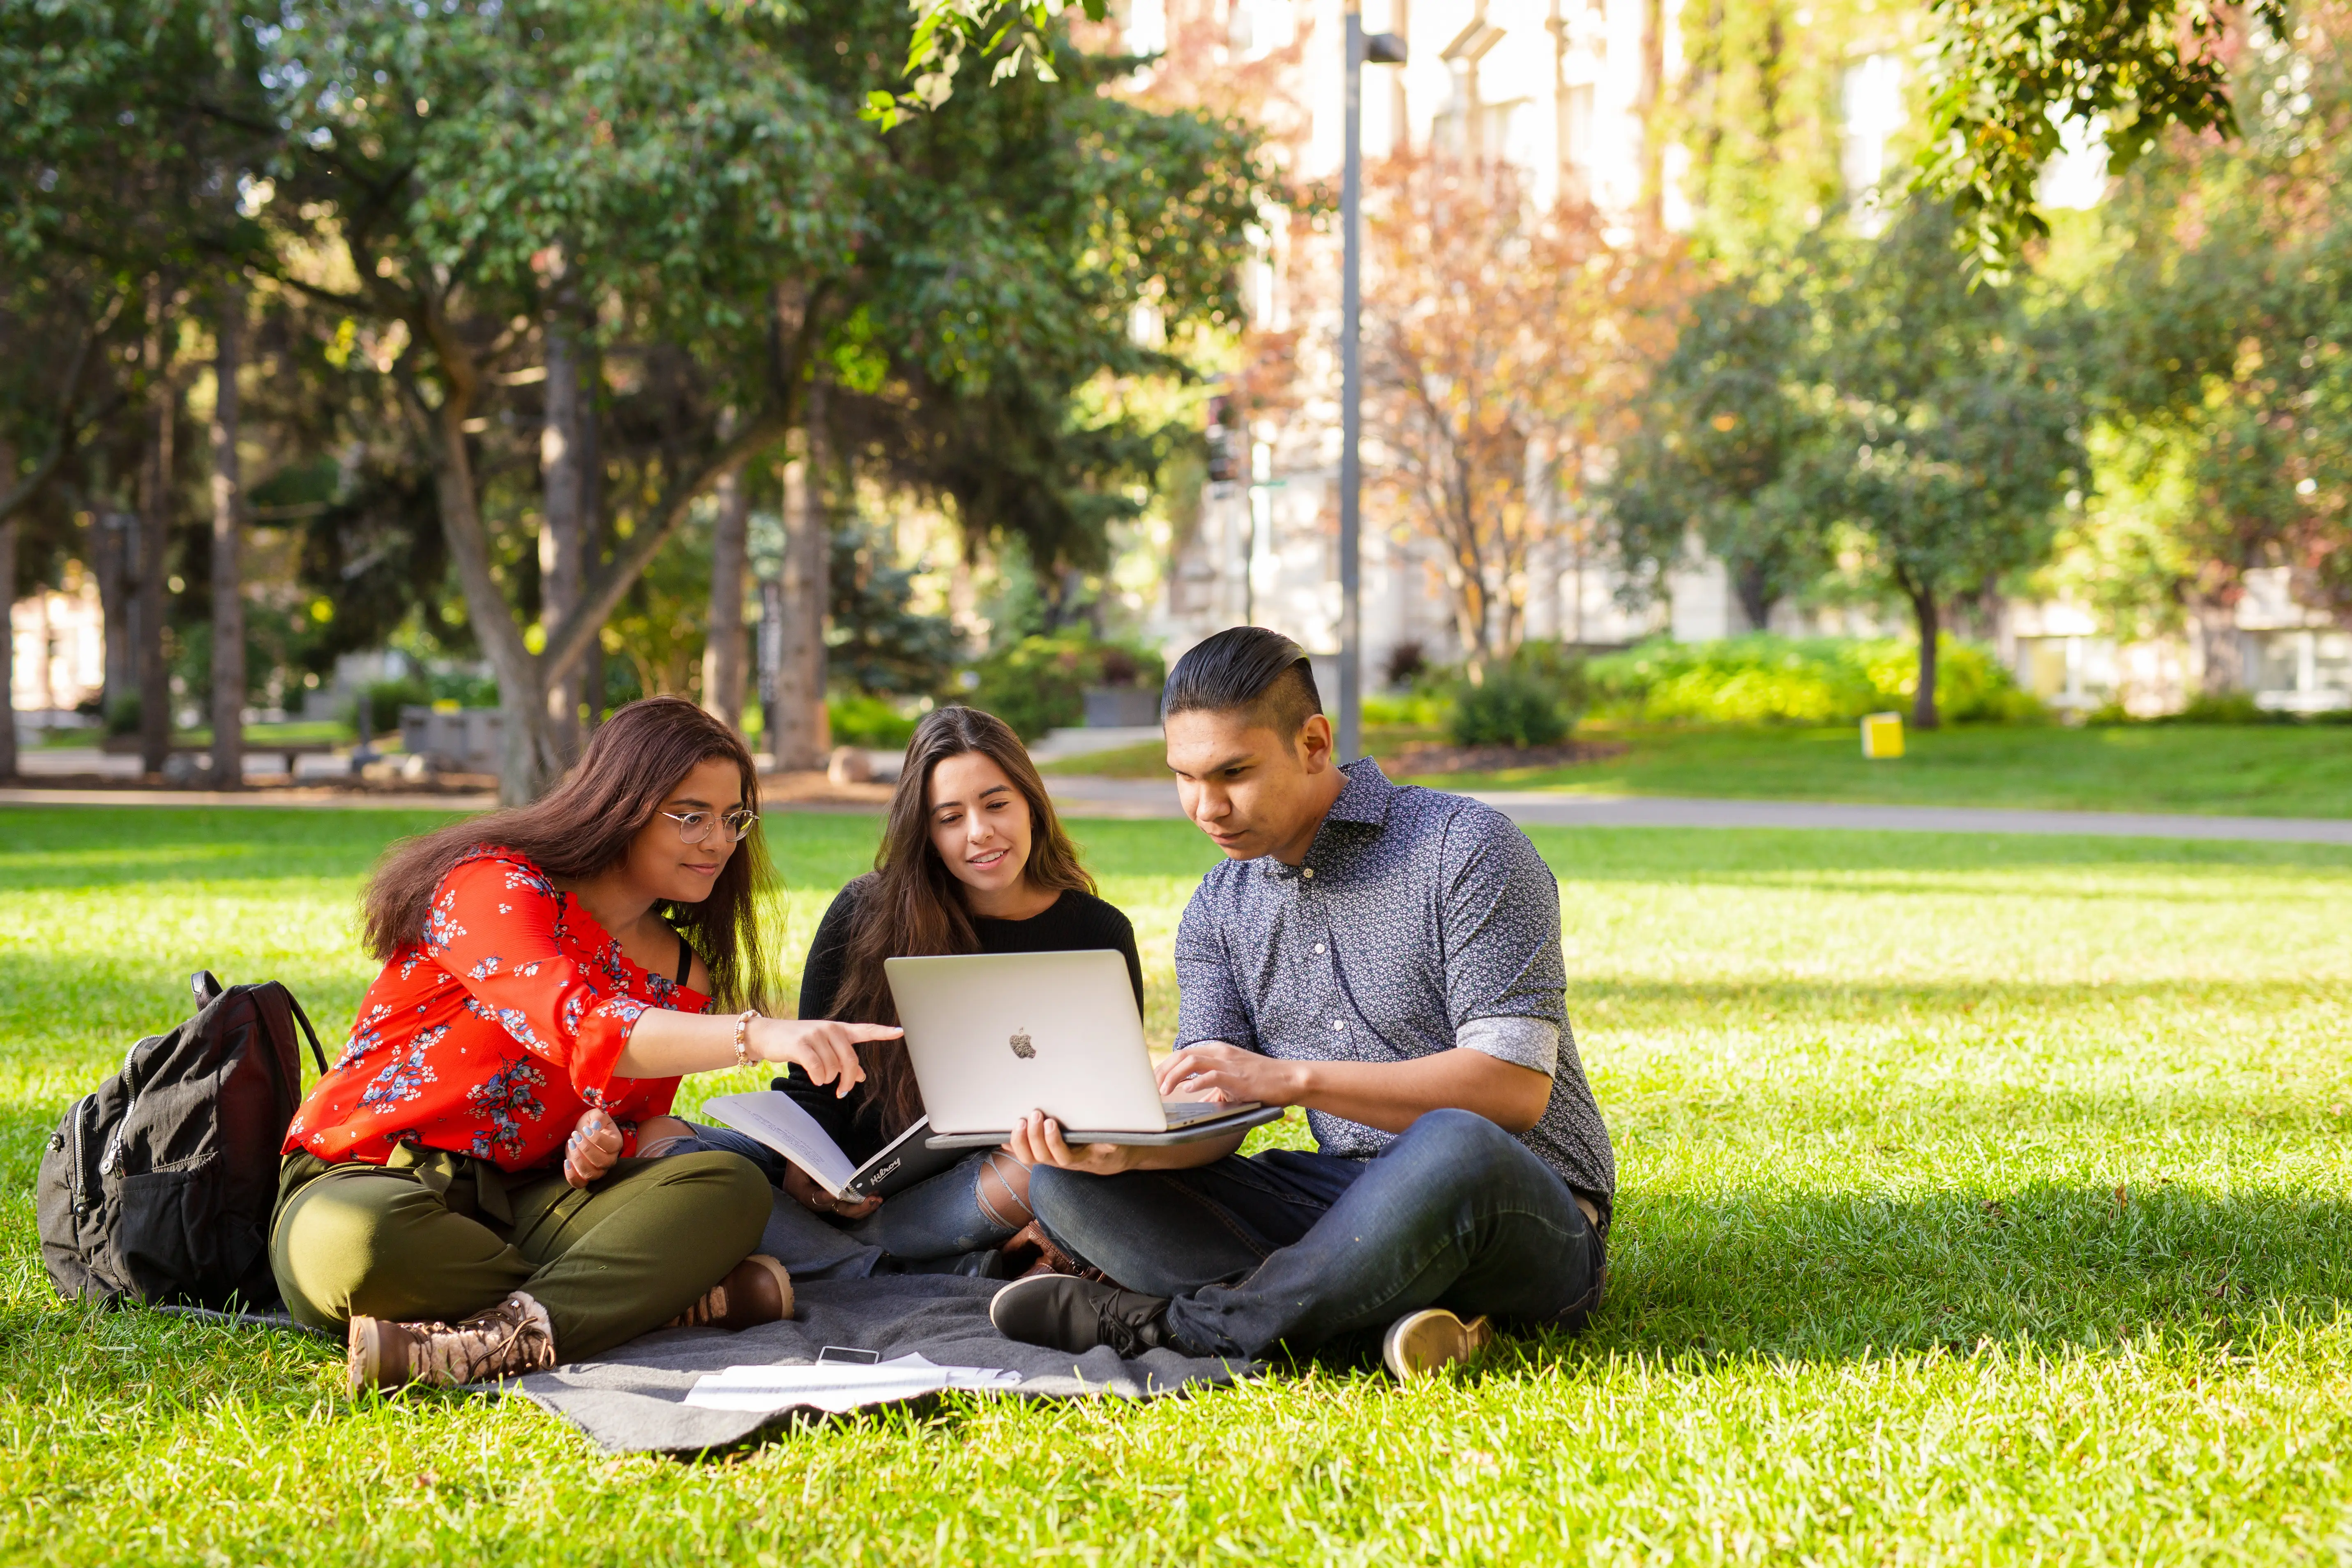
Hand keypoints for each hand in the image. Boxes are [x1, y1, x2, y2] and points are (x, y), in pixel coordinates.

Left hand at [563, 1108, 623, 1189]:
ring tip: (571, 1145)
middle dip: (587, 1149)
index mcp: (616, 1143)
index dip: (598, 1139)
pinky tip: (566, 1162)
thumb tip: (596, 1125)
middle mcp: (610, 1160)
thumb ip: (598, 1116)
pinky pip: (580, 1183)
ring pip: (591, 1174)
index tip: (586, 1129)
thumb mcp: (594, 1115)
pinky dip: (572, 1176)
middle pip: (602, 1162)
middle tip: (575, 1136)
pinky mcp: (584, 1176)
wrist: (581, 1133)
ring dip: (578, 1160)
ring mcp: (598, 1170)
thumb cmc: (590, 1123)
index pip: (612, 1147)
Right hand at [748, 1017, 899, 1095]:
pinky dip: (818, 1078)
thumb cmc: (799, 1042)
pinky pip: (817, 1068)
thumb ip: (843, 1059)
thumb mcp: (824, 1047)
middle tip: (842, 1091)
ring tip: (820, 1077)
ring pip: (833, 1067)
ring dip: (828, 1079)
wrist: (768, 1034)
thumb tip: (862, 1075)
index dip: (883, 1032)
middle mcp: (830, 1029)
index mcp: (839, 1029)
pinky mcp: (801, 1044)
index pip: (865, 1030)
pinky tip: (816, 1079)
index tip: (900, 1032)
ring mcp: (815, 1035)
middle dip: (848, 1080)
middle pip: (850, 1061)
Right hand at [778, 1160, 881, 1219]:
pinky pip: (848, 1207)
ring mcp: (825, 1205)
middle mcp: (814, 1203)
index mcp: (801, 1192)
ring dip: (862, 1207)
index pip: (817, 1198)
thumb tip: (817, 1156)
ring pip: (845, 1211)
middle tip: (871, 1199)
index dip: (829, 1197)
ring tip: (877, 1200)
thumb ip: (807, 1160)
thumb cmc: (796, 1160)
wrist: (794, 1169)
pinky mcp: (833, 1203)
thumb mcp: (797, 1160)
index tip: (841, 1194)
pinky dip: (861, 1205)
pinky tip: (874, 1199)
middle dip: (856, 1207)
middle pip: (837, 1209)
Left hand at [1006, 1110, 1144, 1175]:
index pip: (1062, 1157)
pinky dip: (1012, 1146)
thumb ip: (1111, 1144)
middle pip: (1041, 1157)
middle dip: (1034, 1137)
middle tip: (1034, 1114)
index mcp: (1079, 1159)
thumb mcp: (1116, 1145)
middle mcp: (1061, 1161)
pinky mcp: (1043, 1153)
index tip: (1051, 1122)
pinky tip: (1002, 1137)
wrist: (1107, 1158)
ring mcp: (1050, 1158)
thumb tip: (1111, 1143)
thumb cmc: (1110, 1148)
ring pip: (1029, 1158)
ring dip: (1021, 1140)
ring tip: (1020, 1121)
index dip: (1053, 1142)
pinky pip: (1024, 1153)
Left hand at [1156, 1041, 1302, 1107]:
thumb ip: (1212, 1087)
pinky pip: (1212, 1075)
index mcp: (1216, 1051)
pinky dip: (1196, 1082)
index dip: (1164, 1066)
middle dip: (1163, 1071)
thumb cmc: (1262, 1081)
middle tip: (1153, 1089)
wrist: (1288, 1078)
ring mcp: (1228, 1063)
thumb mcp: (1232, 1081)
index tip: (1152, 1080)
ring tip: (1164, 1091)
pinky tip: (1187, 1091)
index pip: (1182, 1054)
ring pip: (1192, 1061)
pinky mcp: (1237, 1076)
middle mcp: (1220, 1052)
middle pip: (1181, 1055)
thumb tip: (1195, 1100)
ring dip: (1174, 1076)